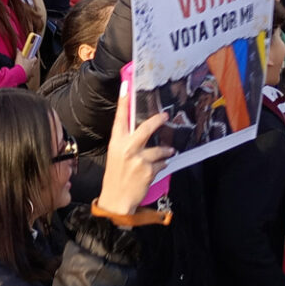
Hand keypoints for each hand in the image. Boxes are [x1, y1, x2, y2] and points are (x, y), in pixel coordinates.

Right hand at [14, 49, 38, 87]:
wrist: (18, 74)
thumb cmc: (20, 65)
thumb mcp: (18, 57)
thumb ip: (19, 53)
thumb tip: (18, 49)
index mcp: (31, 62)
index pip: (35, 58)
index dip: (33, 57)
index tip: (30, 56)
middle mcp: (33, 68)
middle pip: (34, 65)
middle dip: (31, 64)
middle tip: (27, 63)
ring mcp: (31, 73)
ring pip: (32, 72)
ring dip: (29, 71)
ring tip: (24, 70)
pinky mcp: (28, 78)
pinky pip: (28, 77)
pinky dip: (26, 76)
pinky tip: (22, 75)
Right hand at [97, 83, 173, 214]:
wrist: (116, 199)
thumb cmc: (116, 176)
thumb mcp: (116, 155)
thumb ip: (126, 142)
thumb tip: (141, 132)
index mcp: (116, 142)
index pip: (120, 118)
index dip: (124, 101)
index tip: (126, 86)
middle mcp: (126, 148)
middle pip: (145, 128)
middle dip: (157, 120)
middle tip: (165, 116)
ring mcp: (138, 159)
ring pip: (159, 149)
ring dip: (165, 151)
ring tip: (168, 152)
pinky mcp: (149, 170)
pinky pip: (162, 163)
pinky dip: (162, 164)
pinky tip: (157, 168)